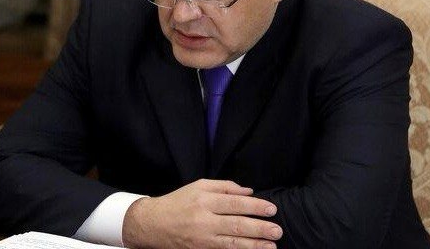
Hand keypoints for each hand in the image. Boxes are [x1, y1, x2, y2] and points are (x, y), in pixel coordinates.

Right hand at [122, 179, 281, 248]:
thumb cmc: (178, 202)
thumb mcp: (199, 186)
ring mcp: (202, 238)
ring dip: (254, 245)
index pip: (235, 203)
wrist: (152, 224)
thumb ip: (224, 187)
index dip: (255, 206)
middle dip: (260, 228)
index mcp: (204, 200)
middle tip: (277, 230)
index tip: (271, 209)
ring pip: (232, 242)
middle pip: (237, 224)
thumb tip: (249, 191)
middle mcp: (204, 219)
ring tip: (271, 246)